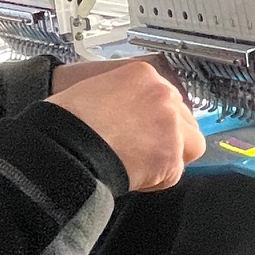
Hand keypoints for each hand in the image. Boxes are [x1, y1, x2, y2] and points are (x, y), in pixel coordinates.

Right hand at [45, 60, 202, 191]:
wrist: (63, 144)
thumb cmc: (65, 121)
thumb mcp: (94, 89)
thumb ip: (121, 96)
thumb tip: (128, 114)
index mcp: (143, 74)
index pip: (169, 96)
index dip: (156, 118)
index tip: (145, 129)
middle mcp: (163, 94)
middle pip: (185, 119)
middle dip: (169, 136)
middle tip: (143, 150)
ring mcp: (170, 123)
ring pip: (191, 145)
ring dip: (170, 157)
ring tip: (142, 164)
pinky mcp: (170, 154)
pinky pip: (173, 173)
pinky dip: (155, 180)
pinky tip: (133, 176)